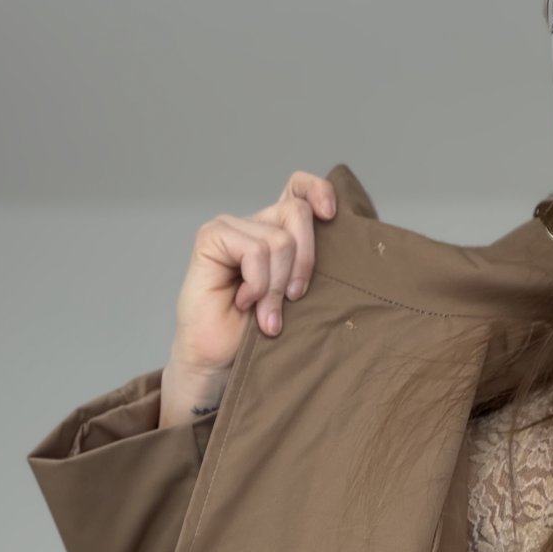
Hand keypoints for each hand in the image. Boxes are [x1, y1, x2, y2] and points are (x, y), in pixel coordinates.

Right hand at [167, 169, 336, 376]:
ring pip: (279, 240)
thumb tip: (341, 245)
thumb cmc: (257, 336)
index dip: (318, 190)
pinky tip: (244, 302)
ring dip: (276, 287)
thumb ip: (308, 267)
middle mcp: (255, 225)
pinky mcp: (211, 238)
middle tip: (294, 298)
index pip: (299, 189)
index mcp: (277, 232)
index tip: (331, 215)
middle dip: (305, 262)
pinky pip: (255, 251)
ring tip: (266, 315)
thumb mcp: (296, 299)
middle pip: (297, 212)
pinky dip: (257, 284)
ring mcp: (231, 229)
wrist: (219, 363)